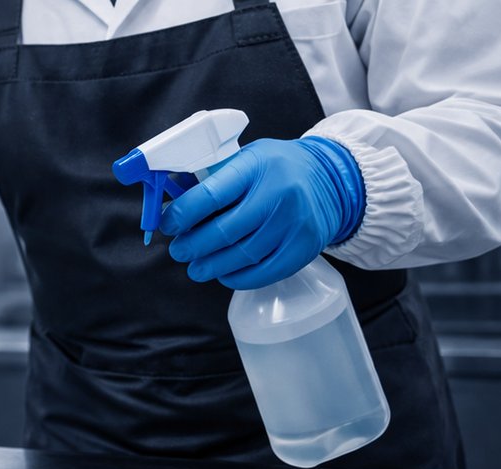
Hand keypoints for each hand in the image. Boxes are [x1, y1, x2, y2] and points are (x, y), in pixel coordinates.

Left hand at [158, 137, 364, 289]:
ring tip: (196, 268)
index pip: (210, 195)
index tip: (169, 225)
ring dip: (211, 267)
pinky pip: (264, 272)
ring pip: (242, 256)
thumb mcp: (246, 158)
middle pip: (224, 232)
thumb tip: (171, 205)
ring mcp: (294, 223)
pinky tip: (224, 274)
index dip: (182, 216)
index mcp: (257, 166)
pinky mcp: (305, 247)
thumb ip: (212, 178)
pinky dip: (238, 278)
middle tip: (179, 251)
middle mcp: (279, 194)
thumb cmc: (277, 169)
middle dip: (193, 246)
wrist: (331, 178)